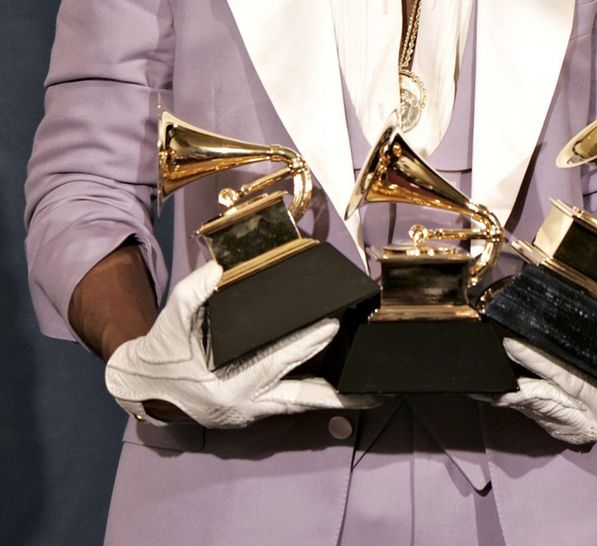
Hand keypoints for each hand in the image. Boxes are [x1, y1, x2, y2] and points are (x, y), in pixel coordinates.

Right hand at [105, 260, 370, 427]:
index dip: (304, 345)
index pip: (274, 363)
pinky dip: (315, 399)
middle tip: (370, 383)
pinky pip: (289, 405)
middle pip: (299, 400)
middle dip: (336, 393)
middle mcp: (244, 406)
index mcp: (226, 386)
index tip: (331, 327)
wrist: (142, 385)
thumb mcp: (173, 316)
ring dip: (333, 403)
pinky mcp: (252, 413)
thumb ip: (195, 291)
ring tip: (369, 397)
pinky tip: (341, 392)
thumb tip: (221, 268)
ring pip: (299, 408)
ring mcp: (249, 414)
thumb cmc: (162, 349)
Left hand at [486, 304, 596, 444]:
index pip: (568, 380)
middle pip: (542, 396)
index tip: (513, 344)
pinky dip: (510, 401)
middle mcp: (585, 418)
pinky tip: (486, 390)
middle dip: (514, 377)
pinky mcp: (556, 426)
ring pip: (532, 408)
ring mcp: (568, 424)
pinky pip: (529, 413)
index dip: (539, 363)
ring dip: (505, 394)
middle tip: (487, 353)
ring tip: (478, 378)